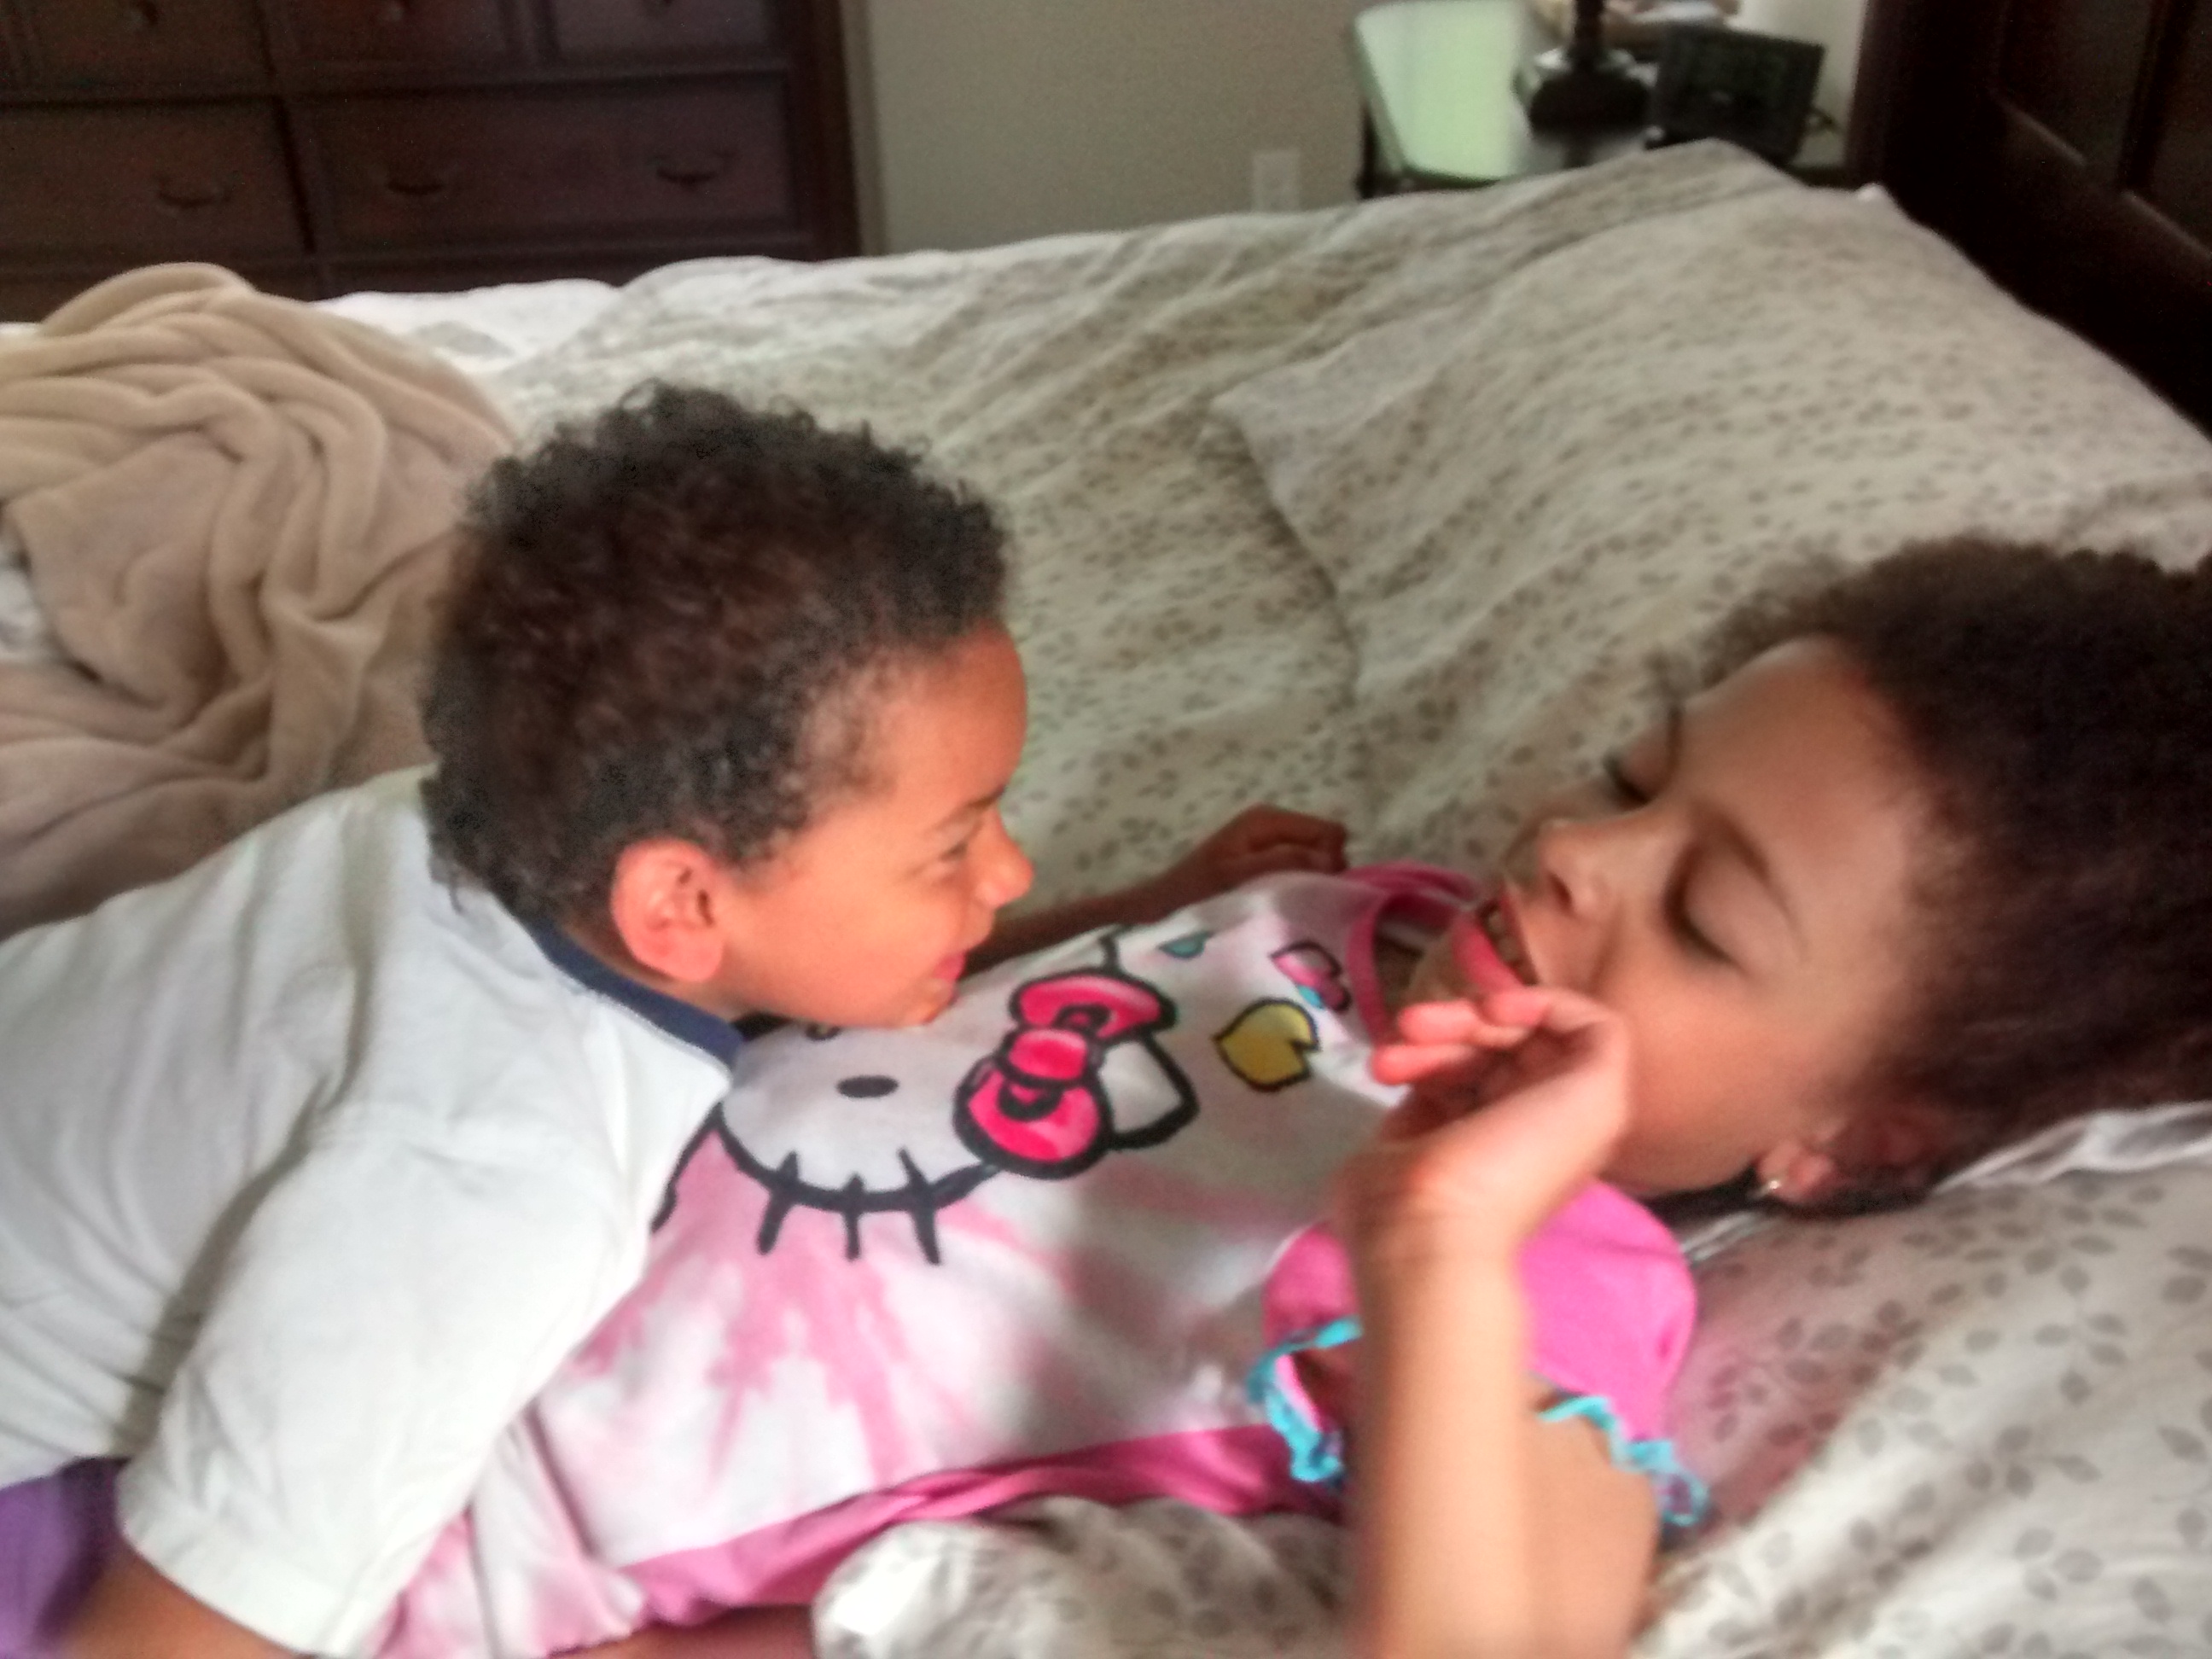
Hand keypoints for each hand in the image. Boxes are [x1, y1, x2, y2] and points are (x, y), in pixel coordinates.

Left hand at [1142, 805, 1347, 915]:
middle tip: (1301, 905)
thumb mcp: (1239, 876)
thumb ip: (1285, 863)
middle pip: (1327, 847)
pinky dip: (1298, 892)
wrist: (1160, 910)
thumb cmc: (1195, 892)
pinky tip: (1284, 912)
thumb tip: (1332, 861)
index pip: (1331, 833)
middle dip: (1323, 875)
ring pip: (1316, 864)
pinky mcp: (1267, 867)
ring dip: (1310, 887)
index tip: (1315, 892)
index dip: (1331, 862)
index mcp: (1269, 818)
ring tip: (1290, 911)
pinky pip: (1300, 875)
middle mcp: (1274, 826)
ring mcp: (1271, 846)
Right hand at [1337, 986, 1630, 1267]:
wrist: (1431, 1227)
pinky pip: (1419, 1068)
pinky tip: (1385, 1070)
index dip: (1526, 1003)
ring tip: (1388, 1057)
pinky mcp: (1424, 1123)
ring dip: (1423, 1037)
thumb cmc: (1515, 1161)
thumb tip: (1544, 1008)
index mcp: (1572, 1100)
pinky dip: (1401, 1058)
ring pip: (1456, 1043)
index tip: (1489, 1008)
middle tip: (1417, 1022)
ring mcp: (1473, 1113)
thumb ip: (1599, 1036)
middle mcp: (1527, 1103)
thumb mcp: (1595, 1097)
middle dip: (1462, 1018)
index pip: (1557, 1025)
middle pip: (1503, 1030)